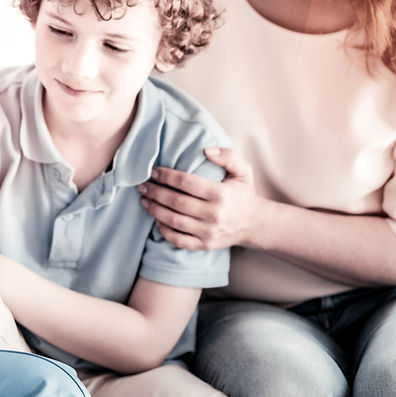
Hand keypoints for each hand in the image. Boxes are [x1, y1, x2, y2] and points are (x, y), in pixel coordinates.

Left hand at [138, 147, 261, 250]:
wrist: (255, 224)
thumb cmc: (243, 193)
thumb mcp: (243, 171)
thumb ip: (228, 156)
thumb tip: (206, 150)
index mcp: (221, 194)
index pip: (186, 183)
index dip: (166, 176)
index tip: (153, 171)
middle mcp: (214, 215)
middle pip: (176, 202)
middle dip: (154, 192)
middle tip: (141, 184)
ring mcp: (209, 232)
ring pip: (173, 221)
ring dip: (154, 209)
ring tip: (143, 199)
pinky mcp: (204, 245)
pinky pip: (178, 239)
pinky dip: (163, 229)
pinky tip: (156, 218)